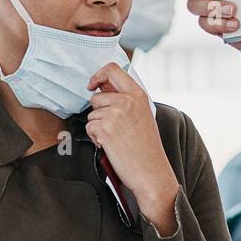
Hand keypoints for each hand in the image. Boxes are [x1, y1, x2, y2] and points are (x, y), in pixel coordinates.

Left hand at [85, 62, 179, 230]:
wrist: (151, 171)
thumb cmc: (147, 147)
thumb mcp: (142, 115)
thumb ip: (126, 99)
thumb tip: (102, 87)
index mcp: (138, 95)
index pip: (112, 69)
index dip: (98, 75)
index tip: (92, 85)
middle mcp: (127, 101)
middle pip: (96, 96)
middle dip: (98, 112)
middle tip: (114, 128)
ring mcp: (115, 114)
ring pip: (91, 114)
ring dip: (98, 128)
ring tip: (116, 139)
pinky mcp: (105, 129)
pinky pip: (89, 128)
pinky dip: (96, 138)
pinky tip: (111, 146)